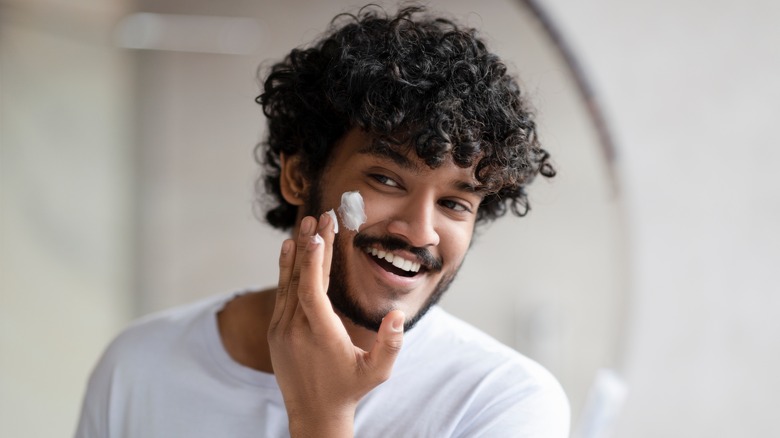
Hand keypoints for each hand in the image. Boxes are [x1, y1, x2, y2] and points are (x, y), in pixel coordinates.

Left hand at [268, 213, 404, 436]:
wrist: (314, 413)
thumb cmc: (349, 390)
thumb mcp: (377, 372)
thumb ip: (390, 344)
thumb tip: (398, 316)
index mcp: (320, 335)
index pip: (312, 292)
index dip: (314, 262)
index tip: (319, 235)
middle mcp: (295, 330)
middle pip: (301, 278)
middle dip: (312, 245)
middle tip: (321, 216)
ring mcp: (282, 330)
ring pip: (288, 282)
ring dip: (298, 251)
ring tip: (305, 223)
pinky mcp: (276, 331)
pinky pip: (281, 293)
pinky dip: (286, 269)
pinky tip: (290, 248)